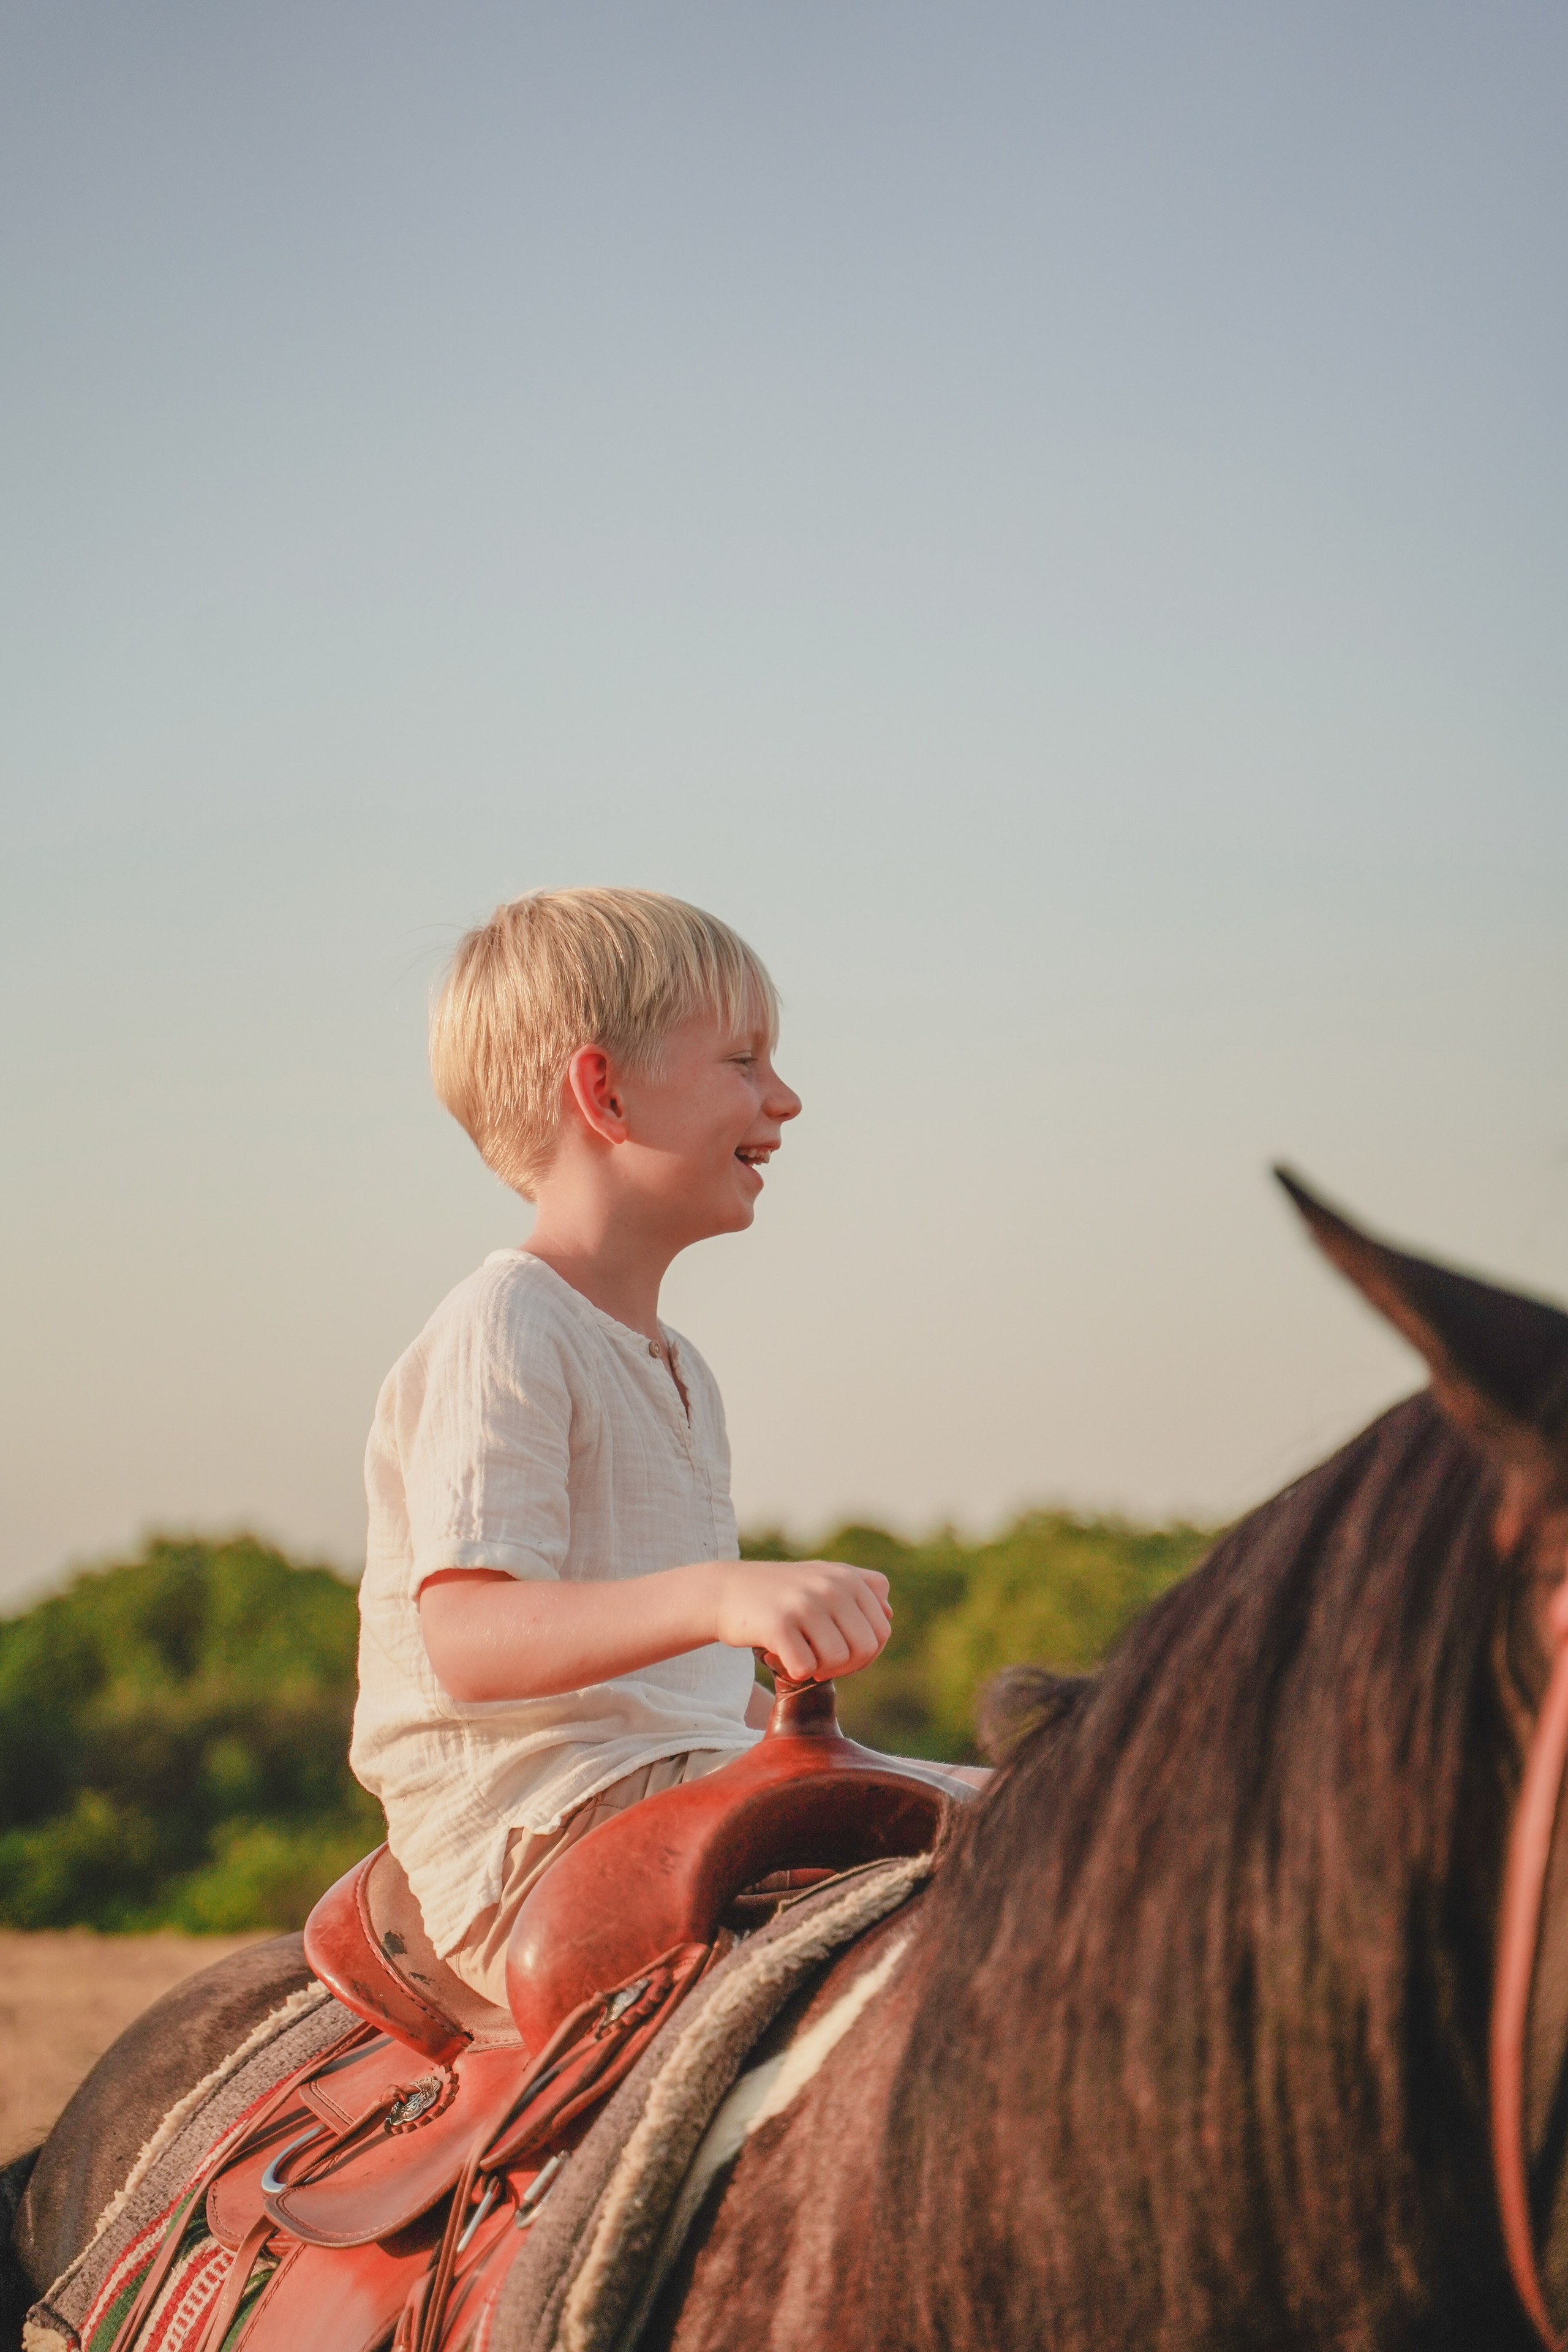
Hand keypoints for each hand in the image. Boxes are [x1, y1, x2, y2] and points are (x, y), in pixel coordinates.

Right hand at [710, 1560, 891, 1682]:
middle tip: (819, 1662)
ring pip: (838, 1660)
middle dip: (845, 1666)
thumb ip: (861, 1588)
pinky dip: (794, 1672)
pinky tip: (779, 1657)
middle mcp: (830, 1586)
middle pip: (865, 1649)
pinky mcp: (778, 1624)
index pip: (881, 1633)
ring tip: (800, 1657)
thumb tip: (888, 1613)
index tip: (839, 1655)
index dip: (864, 1655)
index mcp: (847, 1578)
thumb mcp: (822, 1577)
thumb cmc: (779, 1592)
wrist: (725, 1591)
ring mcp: (804, 1603)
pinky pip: (805, 1669)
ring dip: (819, 1670)